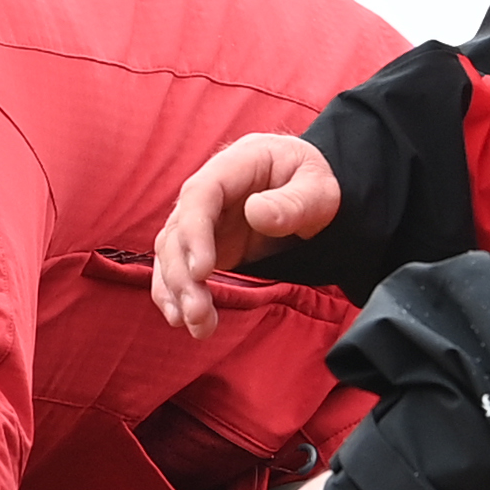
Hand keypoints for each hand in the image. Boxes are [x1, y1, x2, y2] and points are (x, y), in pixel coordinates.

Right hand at [151, 133, 340, 337]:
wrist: (310, 194)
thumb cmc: (314, 185)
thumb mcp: (319, 189)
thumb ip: (293, 202)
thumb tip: (256, 213)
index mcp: (235, 165)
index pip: (200, 194)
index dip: (194, 232)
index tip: (202, 271)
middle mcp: (208, 192)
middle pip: (177, 230)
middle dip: (181, 274)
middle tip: (197, 311)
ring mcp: (202, 221)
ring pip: (171, 254)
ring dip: (176, 291)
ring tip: (197, 324)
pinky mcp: (202, 246)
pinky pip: (177, 269)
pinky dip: (174, 294)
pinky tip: (183, 320)